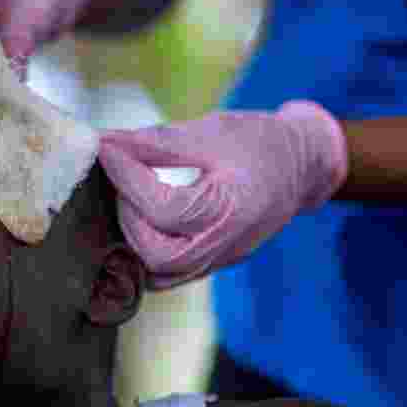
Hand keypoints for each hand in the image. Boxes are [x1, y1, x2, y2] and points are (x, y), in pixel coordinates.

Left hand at [99, 101, 348, 288]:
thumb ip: (155, 142)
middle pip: (159, 256)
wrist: (301, 165)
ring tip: (129, 199)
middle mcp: (227, 245)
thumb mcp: (209, 132)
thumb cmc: (258, 142)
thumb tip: (105, 142)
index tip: (106, 148)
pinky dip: (144, 252)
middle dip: (129, 217)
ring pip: (160, 274)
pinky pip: (169, 273)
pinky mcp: (212, 263)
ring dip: (133, 239)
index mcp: (233, 210)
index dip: (127, 177)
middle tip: (122, 179)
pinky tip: (138, 218)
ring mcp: (220, 260)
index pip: (164, 209)